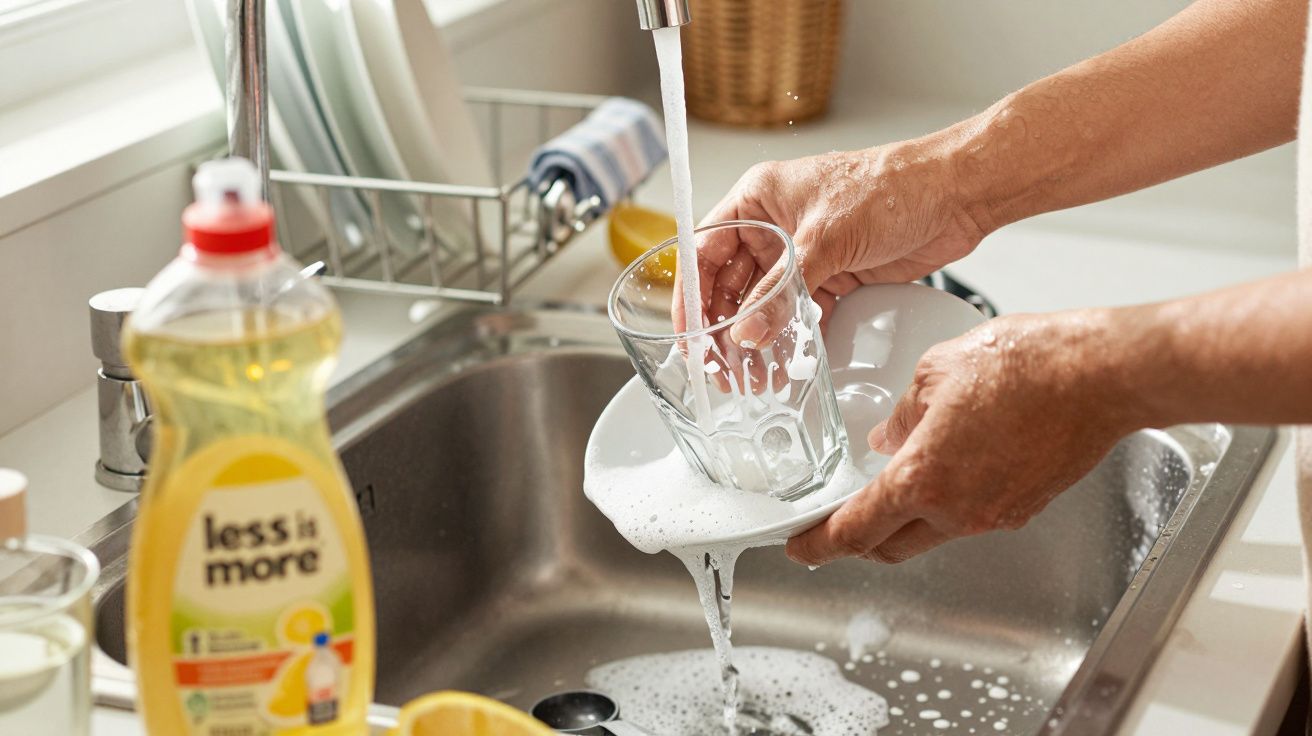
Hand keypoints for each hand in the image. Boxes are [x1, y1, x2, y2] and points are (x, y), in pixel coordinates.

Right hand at [673, 141, 986, 344]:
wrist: (955, 194)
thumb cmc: (893, 186)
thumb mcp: (824, 240)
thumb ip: (782, 291)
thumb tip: (747, 333)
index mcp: (758, 198)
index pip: (704, 250)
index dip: (692, 295)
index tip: (689, 335)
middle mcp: (775, 225)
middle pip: (732, 284)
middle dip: (726, 328)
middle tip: (723, 369)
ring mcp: (804, 252)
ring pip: (766, 304)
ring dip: (759, 340)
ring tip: (754, 377)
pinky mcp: (834, 275)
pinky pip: (801, 313)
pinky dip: (794, 339)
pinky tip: (788, 365)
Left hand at [786, 310, 1141, 564]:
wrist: (1101, 374)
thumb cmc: (1027, 364)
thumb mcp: (936, 371)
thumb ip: (902, 414)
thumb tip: (886, 437)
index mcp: (923, 479)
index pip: (854, 531)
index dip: (819, 546)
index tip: (800, 548)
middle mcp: (957, 510)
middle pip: (888, 546)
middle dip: (857, 541)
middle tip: (836, 525)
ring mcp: (993, 515)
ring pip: (930, 535)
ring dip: (904, 521)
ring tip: (890, 489)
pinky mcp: (1023, 508)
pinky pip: (969, 519)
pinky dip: (946, 505)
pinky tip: (946, 470)